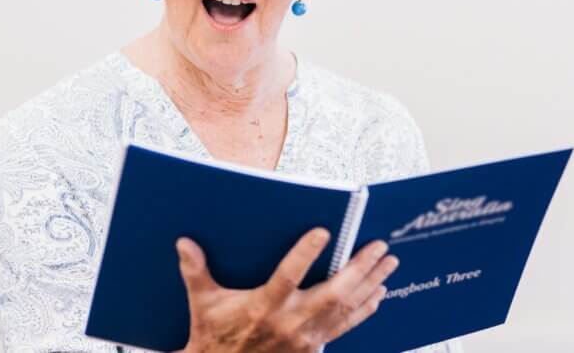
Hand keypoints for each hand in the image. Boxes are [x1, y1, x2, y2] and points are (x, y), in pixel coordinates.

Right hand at [173, 227, 399, 352]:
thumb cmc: (213, 336)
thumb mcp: (202, 303)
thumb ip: (195, 272)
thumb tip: (184, 242)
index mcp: (263, 307)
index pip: (288, 276)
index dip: (306, 254)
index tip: (324, 231)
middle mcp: (289, 322)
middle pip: (333, 294)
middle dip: (360, 269)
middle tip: (380, 247)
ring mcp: (305, 338)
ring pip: (346, 309)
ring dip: (371, 285)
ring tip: (389, 263)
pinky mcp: (313, 348)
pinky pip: (346, 327)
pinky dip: (365, 309)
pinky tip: (380, 293)